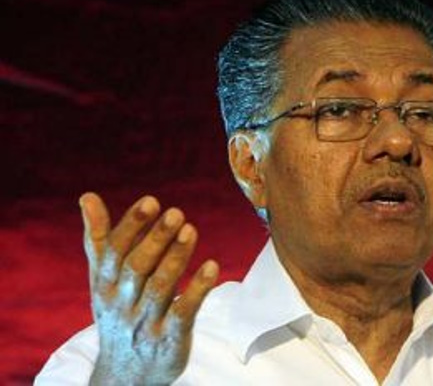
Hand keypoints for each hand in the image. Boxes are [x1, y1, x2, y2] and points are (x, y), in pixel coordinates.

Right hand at [79, 192, 218, 384]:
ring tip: (191, 230)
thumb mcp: (103, 280)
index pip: (114, 252)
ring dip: (176, 258)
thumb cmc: (117, 314)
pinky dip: (197, 290)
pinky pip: (183, 313)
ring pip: (159, 287)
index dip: (131, 226)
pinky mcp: (169, 339)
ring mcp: (145, 322)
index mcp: (104, 285)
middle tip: (176, 212)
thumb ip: (99, 239)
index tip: (151, 201)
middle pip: (136, 267)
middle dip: (156, 239)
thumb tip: (87, 197)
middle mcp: (122, 303)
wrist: (125, 375)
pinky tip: (212, 267)